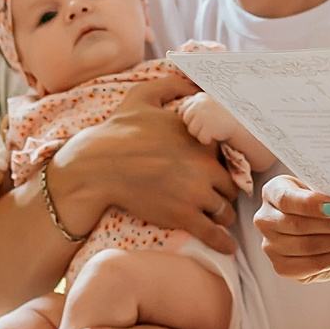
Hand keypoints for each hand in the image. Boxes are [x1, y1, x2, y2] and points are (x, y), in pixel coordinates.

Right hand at [49, 78, 237, 254]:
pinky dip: (222, 241)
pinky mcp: (183, 216)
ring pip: (225, 211)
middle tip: (216, 197)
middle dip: (225, 193)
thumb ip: (170, 85)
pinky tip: (227, 247)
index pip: (225, 157)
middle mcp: (205, 167)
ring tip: (220, 220)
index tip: (214, 172)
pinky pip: (212, 233)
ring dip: (223, 216)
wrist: (99, 165)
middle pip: (230, 187)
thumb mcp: (143, 96)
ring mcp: (196, 194)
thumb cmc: (119, 130)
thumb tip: (188, 81)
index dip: (220, 165)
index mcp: (201, 140)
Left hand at [176, 94, 236, 147]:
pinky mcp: (208, 127)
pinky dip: (208, 140)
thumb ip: (196, 105)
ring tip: (213, 129)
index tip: (201, 120)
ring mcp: (203, 115)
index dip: (191, 118)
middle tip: (209, 125)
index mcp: (200, 97)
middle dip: (195, 126)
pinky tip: (217, 134)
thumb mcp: (210, 104)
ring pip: (192, 130)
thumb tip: (178, 113)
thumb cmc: (225, 114)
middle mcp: (200, 104)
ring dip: (201, 133)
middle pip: (186, 120)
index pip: (183, 109)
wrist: (243, 121)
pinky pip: (201, 138)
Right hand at [254, 174, 329, 283]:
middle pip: (299, 225)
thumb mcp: (326, 193)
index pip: (287, 199)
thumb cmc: (324, 206)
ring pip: (308, 247)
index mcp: (273, 192)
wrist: (325, 233)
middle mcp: (265, 219)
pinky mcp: (282, 267)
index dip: (312, 204)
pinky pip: (313, 265)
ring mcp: (270, 246)